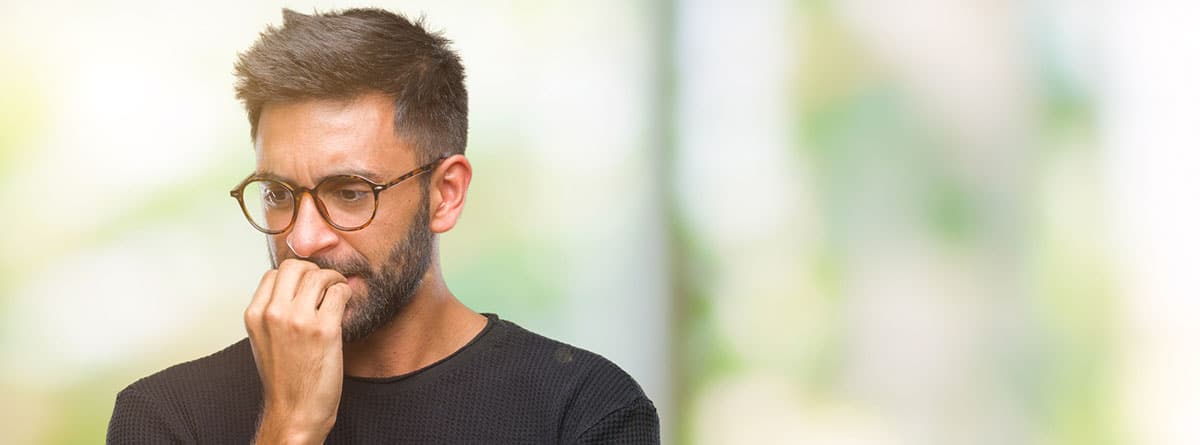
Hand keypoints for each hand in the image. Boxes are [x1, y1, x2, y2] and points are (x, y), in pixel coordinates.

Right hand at [244, 259, 350, 443]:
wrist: (295, 410)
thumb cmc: (284, 379)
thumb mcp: (264, 339)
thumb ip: (273, 312)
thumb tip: (295, 287)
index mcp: (255, 315)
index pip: (274, 273)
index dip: (295, 275)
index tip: (307, 285)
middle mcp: (273, 314)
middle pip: (295, 266)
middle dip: (314, 270)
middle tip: (325, 283)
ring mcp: (298, 320)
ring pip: (319, 275)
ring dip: (333, 279)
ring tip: (337, 292)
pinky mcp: (324, 329)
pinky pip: (339, 292)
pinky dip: (345, 293)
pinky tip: (344, 304)